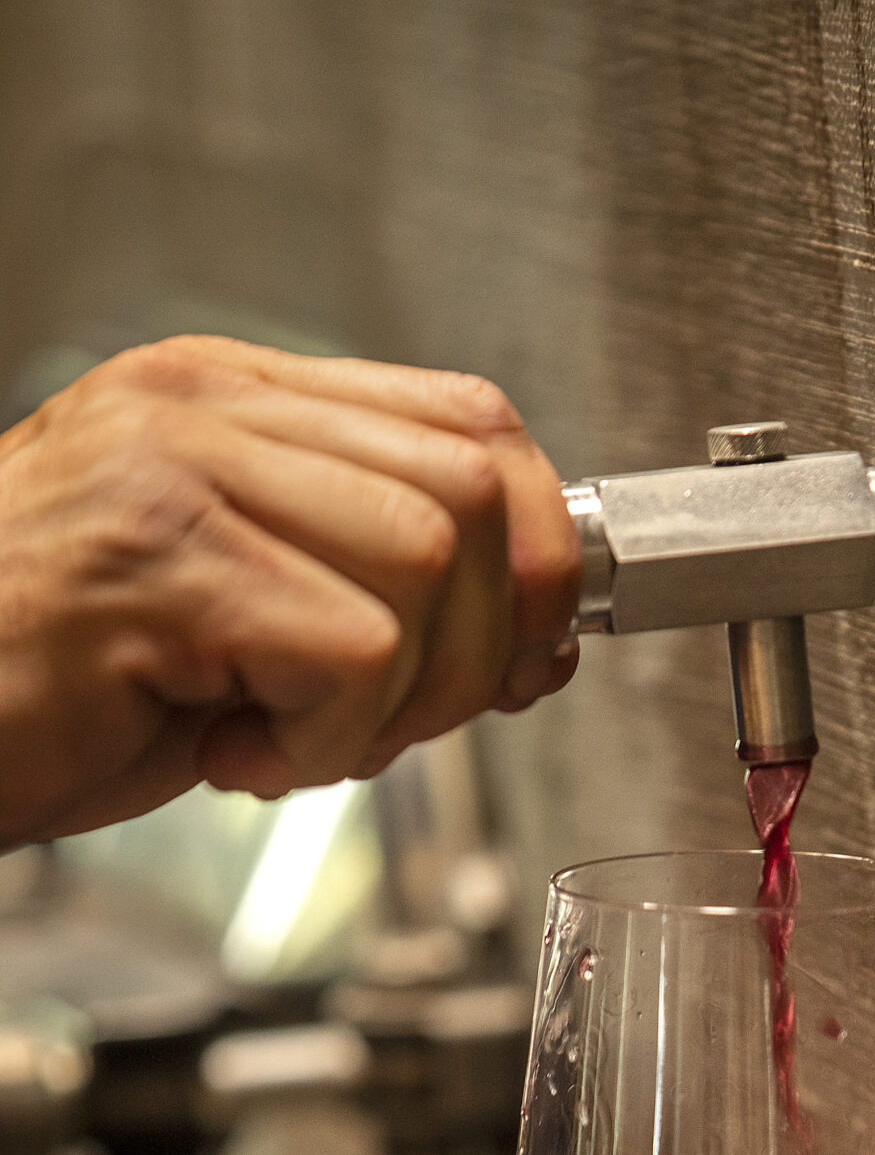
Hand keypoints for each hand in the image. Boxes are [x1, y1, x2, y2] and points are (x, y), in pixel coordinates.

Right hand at [0, 336, 578, 845]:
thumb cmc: (52, 683)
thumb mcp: (241, 615)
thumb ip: (373, 593)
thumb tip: (542, 637)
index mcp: (231, 399)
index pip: (471, 420)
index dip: (537, 546)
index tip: (524, 649)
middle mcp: (205, 408)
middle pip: (475, 488)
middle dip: (487, 640)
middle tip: (397, 720)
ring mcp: (177, 472)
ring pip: (430, 559)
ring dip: (404, 697)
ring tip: (301, 738)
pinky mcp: (162, 565)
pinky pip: (353, 648)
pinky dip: (330, 739)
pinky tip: (242, 755)